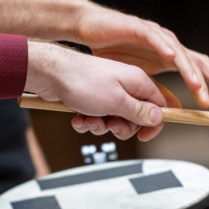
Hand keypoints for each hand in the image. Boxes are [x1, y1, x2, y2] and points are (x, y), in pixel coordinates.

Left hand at [25, 41, 166, 140]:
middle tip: (111, 125)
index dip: (153, 124)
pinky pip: (100, 118)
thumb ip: (140, 112)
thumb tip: (158, 117)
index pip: (158, 106)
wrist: (50, 74)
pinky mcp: (95, 98)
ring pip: (117, 120)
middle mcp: (126, 86)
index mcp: (137, 82)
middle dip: (123, 128)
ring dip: (102, 126)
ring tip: (90, 119)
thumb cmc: (82, 81)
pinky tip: (80, 117)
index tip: (143, 135)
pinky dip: (89, 121)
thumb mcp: (118, 102)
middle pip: (137, 118)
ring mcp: (110, 92)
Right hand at [73, 3, 208, 107]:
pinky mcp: (138, 28)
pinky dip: (163, 46)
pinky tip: (171, 56)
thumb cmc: (115, 55)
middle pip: (194, 61)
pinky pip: (154, 37)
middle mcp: (167, 47)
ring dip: (188, 68)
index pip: (196, 70)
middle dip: (206, 79)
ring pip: (178, 51)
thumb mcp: (140, 80)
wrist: (91, 32)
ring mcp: (155, 36)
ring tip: (195, 84)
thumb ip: (157, 92)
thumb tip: (175, 108)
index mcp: (170, 59)